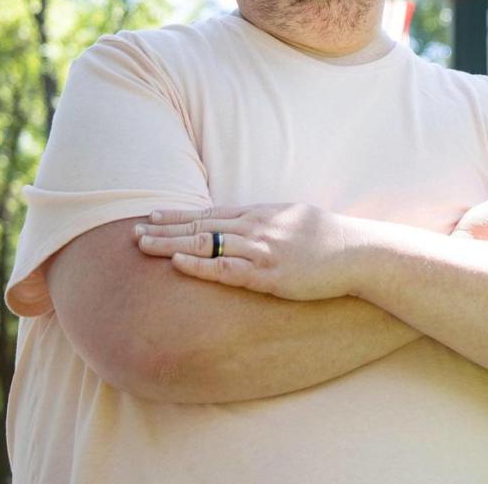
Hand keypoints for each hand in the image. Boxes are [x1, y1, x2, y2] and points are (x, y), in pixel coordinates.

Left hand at [133, 203, 354, 300]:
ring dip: (170, 243)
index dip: (178, 215)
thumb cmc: (326, 237)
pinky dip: (199, 265)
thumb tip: (243, 223)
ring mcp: (260, 249)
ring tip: (142, 244)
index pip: (209, 212)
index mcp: (260, 212)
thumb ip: (265, 219)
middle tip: (133, 230)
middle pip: (200, 225)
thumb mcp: (292, 217)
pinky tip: (178, 262)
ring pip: (205, 243)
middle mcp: (255, 226)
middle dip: (164, 227)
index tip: (152, 215)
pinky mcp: (268, 274)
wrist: (354, 252)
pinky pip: (225, 269)